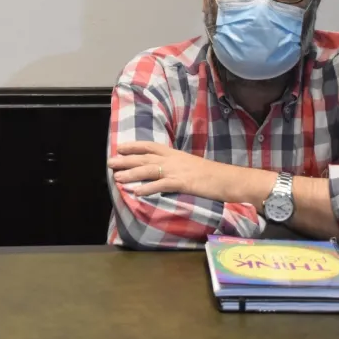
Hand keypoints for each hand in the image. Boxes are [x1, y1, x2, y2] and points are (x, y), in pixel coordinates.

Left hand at [108, 141, 227, 198]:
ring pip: (149, 170)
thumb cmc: (211, 175)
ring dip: (132, 174)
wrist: (228, 179)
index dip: (134, 146)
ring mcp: (177, 171)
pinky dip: (148, 188)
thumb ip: (175, 166)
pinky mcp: (182, 183)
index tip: (120, 147)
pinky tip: (136, 192)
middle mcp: (173, 159)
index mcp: (175, 153)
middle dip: (126, 160)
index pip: (150, 146)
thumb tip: (162, 170)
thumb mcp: (190, 165)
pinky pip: (161, 185)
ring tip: (117, 177)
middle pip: (144, 158)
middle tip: (110, 162)